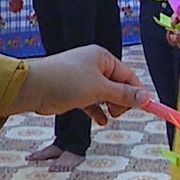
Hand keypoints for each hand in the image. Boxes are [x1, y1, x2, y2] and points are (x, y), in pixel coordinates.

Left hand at [9, 45, 147, 124]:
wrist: (34, 87)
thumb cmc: (66, 81)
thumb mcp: (99, 88)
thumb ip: (123, 94)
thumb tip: (145, 98)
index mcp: (102, 58)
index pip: (127, 75)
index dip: (137, 91)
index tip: (146, 108)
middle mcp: (94, 66)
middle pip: (118, 85)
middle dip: (122, 100)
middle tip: (119, 112)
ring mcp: (83, 80)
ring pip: (105, 95)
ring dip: (110, 106)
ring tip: (110, 116)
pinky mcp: (74, 93)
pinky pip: (92, 102)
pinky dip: (97, 111)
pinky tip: (101, 121)